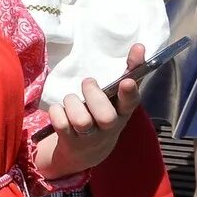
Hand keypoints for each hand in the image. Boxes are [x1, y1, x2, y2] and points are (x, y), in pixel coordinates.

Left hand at [41, 43, 144, 174]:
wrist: (87, 150)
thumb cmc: (105, 112)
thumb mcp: (119, 96)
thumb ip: (131, 70)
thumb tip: (140, 46)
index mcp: (123, 112)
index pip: (131, 103)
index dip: (129, 92)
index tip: (126, 80)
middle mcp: (108, 127)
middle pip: (106, 117)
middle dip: (94, 96)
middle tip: (88, 82)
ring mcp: (89, 137)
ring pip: (81, 121)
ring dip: (73, 103)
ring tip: (72, 99)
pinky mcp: (69, 141)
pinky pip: (60, 123)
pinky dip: (57, 112)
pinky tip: (59, 110)